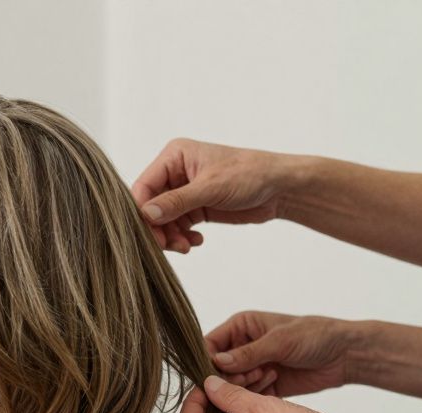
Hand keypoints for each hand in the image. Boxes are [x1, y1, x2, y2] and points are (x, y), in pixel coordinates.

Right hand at [130, 139, 291, 252]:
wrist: (280, 188)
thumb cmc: (250, 174)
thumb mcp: (211, 187)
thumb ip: (176, 201)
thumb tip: (146, 213)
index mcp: (174, 157)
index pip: (144, 185)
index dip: (142, 210)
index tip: (148, 232)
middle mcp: (175, 173)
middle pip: (150, 206)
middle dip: (158, 228)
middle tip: (168, 246)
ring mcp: (183, 192)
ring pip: (162, 220)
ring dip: (171, 237)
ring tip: (186, 246)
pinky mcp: (194, 208)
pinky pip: (176, 227)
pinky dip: (182, 238)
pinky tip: (196, 241)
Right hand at [205, 311, 354, 397]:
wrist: (346, 355)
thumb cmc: (315, 336)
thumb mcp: (280, 341)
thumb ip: (248, 353)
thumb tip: (217, 363)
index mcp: (241, 327)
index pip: (210, 344)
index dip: (209, 359)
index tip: (216, 372)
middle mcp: (242, 347)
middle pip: (217, 367)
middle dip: (229, 375)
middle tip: (249, 376)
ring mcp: (252, 367)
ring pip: (231, 384)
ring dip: (245, 384)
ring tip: (268, 375)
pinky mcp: (264, 385)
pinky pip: (247, 395)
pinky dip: (256, 394)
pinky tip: (274, 382)